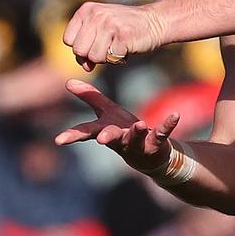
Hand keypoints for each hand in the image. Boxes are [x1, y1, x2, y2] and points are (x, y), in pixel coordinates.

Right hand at [54, 79, 179, 173]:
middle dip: (106, 137)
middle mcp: (120, 139)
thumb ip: (89, 97)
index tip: (58, 140)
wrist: (149, 154)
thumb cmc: (122, 131)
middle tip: (101, 139)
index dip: (72, 135)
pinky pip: (162, 132)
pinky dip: (168, 124)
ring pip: (135, 138)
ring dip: (137, 132)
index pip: (86, 132)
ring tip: (140, 125)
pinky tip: (175, 115)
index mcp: (105, 130)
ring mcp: (138, 142)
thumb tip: (67, 81)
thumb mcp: (106, 112)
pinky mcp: (156, 142)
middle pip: (111, 138)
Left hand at [63, 0, 164, 70]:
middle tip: (108, 47)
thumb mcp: (101, 30)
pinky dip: (119, 60)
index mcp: (87, 9)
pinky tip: (126, 50)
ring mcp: (110, 24)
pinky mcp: (123, 36)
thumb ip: (87, 45)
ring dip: (107, 58)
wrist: (156, 21)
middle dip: (93, 55)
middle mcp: (96, 14)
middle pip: (79, 50)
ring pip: (93, 57)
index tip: (96, 44)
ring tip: (118, 47)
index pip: (68, 40)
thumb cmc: (126, 28)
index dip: (82, 48)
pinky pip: (110, 59)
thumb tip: (85, 67)